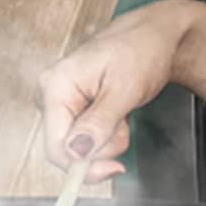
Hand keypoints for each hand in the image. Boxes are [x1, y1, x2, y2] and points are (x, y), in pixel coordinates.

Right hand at [37, 0, 193, 180]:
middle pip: (66, 148)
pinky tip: (116, 112)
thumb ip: (99, 123)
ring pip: (79, 145)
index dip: (82, 165)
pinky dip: (106, 132)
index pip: (55, 145)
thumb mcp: (124, 89)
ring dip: (107, 139)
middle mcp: (51, 92)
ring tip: (122, 111)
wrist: (155, 37)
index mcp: (56, 85)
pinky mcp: (73, 107)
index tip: (113, 169)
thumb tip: (76, 152)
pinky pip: (86, 136)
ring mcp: (61, 100)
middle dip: (100, 146)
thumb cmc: (141, 50)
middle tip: (124, 125)